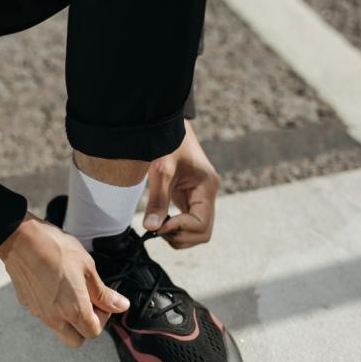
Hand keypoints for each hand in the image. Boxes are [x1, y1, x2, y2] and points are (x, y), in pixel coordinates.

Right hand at [0, 212, 130, 346]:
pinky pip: (44, 313)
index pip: (93, 332)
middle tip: (89, 303)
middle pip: (75, 339)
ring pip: (58, 328)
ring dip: (69, 318)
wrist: (20, 238)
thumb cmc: (55, 248)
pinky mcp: (27, 302)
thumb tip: (121, 306)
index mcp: (73, 310)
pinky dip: (52, 306)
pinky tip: (53, 283)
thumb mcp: (87, 268)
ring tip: (71, 291)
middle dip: (85, 327)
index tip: (102, 301)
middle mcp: (54, 317)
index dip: (103, 318)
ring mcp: (38, 311)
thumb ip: (103, 293)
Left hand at [143, 119, 219, 248]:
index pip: (202, 225)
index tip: (159, 225)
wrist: (166, 126)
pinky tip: (160, 219)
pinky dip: (175, 227)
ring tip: (157, 223)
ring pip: (197, 231)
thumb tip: (151, 228)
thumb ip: (157, 200)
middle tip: (157, 227)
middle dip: (180, 236)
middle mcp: (208, 194)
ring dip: (178, 234)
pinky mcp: (191, 197)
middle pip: (203, 233)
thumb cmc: (166, 143)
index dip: (180, 230)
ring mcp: (201, 197)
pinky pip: (189, 222)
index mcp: (207, 187)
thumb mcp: (160, 170)